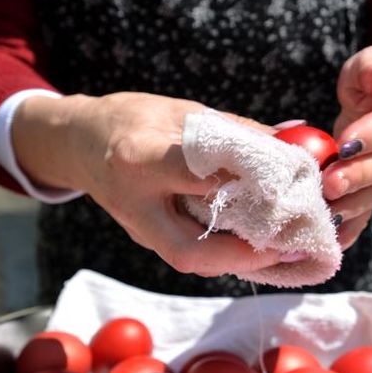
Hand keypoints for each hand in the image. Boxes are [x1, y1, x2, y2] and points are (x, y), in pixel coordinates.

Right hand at [12, 92, 285, 276]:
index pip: (192, 177)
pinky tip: (260, 246)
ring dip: (241, 260)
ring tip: (284, 249)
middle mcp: (137, 204)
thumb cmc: (133, 119)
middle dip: (243, 256)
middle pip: (189, 250)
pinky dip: (228, 254)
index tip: (282, 185)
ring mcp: (140, 230)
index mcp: (140, 158)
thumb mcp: (181, 111)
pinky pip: (192, 256)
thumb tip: (290, 142)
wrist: (81, 143)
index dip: (238, 186)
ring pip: (192, 262)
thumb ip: (234, 131)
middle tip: (289, 246)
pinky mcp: (148, 240)